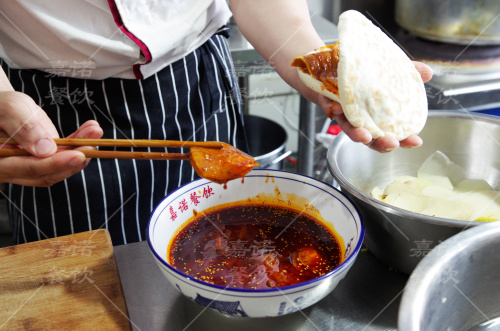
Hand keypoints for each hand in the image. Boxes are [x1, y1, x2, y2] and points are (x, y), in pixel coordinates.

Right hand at [0, 91, 102, 186]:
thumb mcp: (10, 110)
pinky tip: (92, 130)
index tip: (78, 155)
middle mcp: (15, 170)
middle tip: (93, 145)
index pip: (29, 168)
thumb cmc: (1, 106)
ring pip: (61, 165)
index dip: (55, 164)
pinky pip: (65, 154)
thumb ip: (25, 129)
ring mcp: (32, 166)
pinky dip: (79, 142)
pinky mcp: (45, 158)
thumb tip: (46, 150)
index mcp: (0, 162)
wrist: (2, 106)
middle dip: (75, 159)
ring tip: (95, 131)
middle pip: (49, 172)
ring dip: (82, 149)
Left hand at [318, 61, 432, 152]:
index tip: (416, 141)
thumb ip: (408, 72)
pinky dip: (332, 110)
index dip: (404, 140)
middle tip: (391, 143)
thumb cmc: (364, 75)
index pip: (393, 134)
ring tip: (363, 135)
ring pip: (349, 129)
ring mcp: (344, 114)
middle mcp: (361, 121)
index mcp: (378, 117)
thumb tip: (428, 73)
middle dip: (381, 144)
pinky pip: (329, 110)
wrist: (333, 63)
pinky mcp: (328, 103)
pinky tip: (335, 109)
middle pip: (372, 140)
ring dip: (355, 134)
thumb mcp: (388, 71)